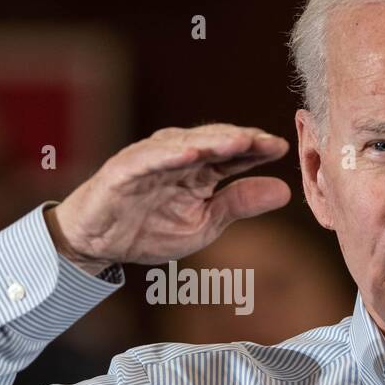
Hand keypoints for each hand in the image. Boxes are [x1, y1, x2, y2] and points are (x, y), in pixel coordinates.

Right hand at [44, 124, 290, 272]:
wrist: (100, 244)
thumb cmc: (149, 229)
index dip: (258, 149)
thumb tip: (285, 190)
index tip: (282, 149)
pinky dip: (169, 154)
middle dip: (242, 140)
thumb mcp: (204, 224)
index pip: (234, 154)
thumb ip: (239, 204)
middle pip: (215, 141)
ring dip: (212, 141)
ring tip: (239, 140)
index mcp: (200, 168)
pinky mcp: (124, 168)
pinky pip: (148, 158)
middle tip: (268, 141)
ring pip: (186, 143)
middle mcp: (178, 156)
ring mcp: (151, 159)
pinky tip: (190, 152)